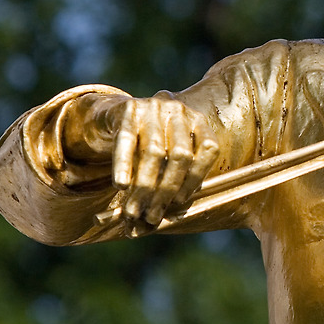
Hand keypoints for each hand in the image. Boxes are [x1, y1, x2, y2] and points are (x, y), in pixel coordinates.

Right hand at [68, 95, 219, 229]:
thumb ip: (176, 176)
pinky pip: (126, 141)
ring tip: (135, 210)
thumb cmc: (148, 143)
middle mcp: (179, 111)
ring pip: (154, 152)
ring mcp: (154, 107)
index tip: (181, 202)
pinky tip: (121, 185)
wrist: (115, 114)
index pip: (209, 149)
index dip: (197, 177)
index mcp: (198, 120)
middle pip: (180, 155)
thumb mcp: (169, 152)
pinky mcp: (128, 108)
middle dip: (167, 190)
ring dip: (145, 186)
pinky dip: (124, 166)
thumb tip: (173, 212)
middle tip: (152, 215)